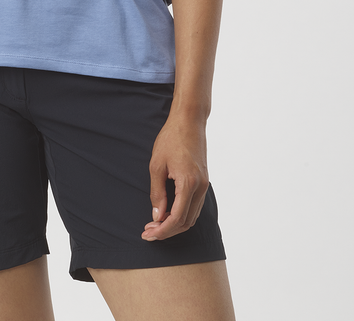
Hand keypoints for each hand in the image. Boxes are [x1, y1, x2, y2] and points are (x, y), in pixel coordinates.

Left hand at [142, 113, 208, 240]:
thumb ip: (157, 193)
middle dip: (167, 231)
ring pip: (192, 216)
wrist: (189, 120)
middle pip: (186, 222)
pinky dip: (182, 214)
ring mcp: (204, 184)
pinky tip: (167, 212)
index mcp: (189, 183)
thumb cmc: (171, 139)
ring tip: (156, 223)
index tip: (148, 234)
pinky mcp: (203, 181)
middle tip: (149, 231)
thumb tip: (157, 216)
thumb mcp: (157, 165)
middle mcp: (201, 187)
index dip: (162, 230)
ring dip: (175, 224)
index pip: (177, 218)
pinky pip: (195, 206)